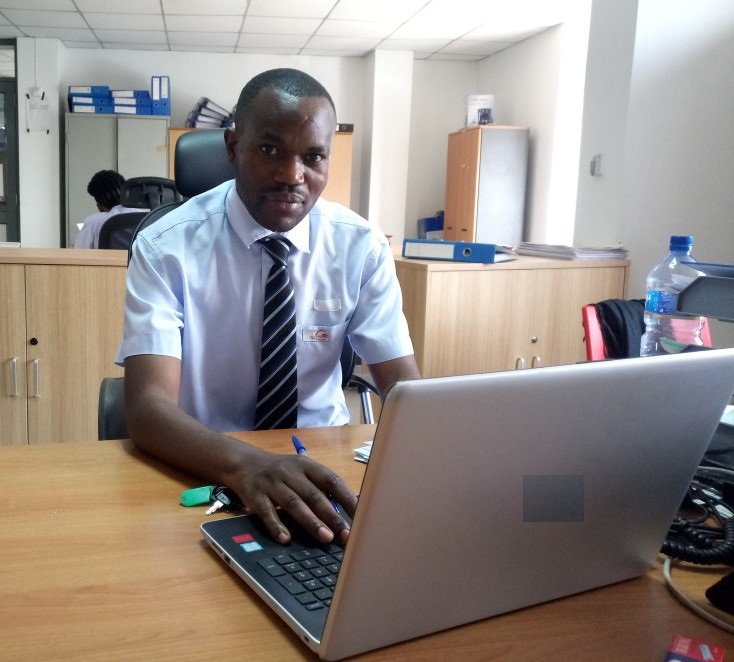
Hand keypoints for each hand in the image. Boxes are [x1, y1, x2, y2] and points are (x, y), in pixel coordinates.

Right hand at [227, 446, 357, 544]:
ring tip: (325, 538)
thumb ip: (319, 487)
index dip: (346, 497)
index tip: (361, 515)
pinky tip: (285, 539)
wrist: (244, 463)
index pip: (331, 480)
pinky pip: (266, 512)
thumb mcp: (301, 471)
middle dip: (332, 515)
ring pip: (294, 504)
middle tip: (346, 534)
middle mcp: (290, 473)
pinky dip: (276, 526)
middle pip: (314, 495)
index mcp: (306, 466)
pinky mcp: (255, 496)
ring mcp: (272, 484)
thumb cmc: (281, 472)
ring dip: (311, 522)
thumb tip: (347, 510)